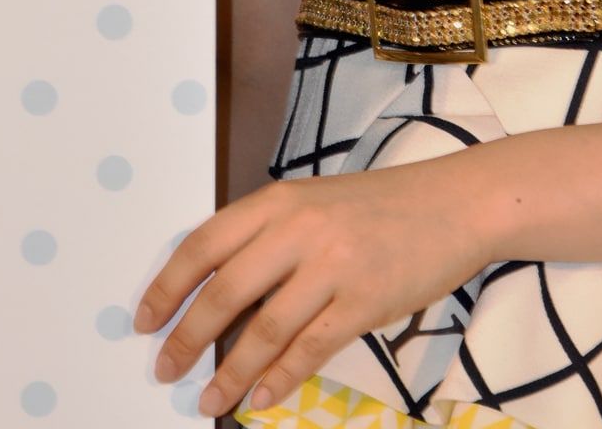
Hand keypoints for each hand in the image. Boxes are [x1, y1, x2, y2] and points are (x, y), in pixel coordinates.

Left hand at [134, 154, 489, 418]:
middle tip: (165, 369)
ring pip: (263, 331)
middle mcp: (301, 228)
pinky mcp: (365, 302)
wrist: (457, 203)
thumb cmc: (383, 205)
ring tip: (207, 400)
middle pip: (225, 292)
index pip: (204, 244)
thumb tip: (213, 295)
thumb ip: (269, 237)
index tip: (143, 321)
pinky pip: (309, 350)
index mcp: (281, 200)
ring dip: (228, 373)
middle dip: (187, 338)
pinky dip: (279, 379)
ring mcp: (334, 266)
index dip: (167, 286)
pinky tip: (260, 398)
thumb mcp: (317, 203)